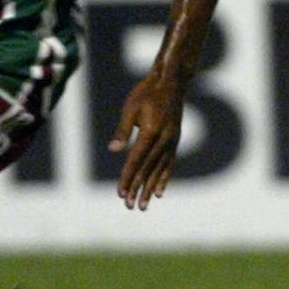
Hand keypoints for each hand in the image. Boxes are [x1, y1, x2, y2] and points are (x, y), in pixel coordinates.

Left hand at [110, 71, 183, 210]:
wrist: (171, 83)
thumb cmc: (146, 92)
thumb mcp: (131, 108)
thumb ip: (123, 129)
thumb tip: (114, 149)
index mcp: (151, 130)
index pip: (137, 159)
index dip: (128, 177)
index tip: (121, 193)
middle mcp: (164, 139)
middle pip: (148, 168)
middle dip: (138, 188)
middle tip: (129, 206)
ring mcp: (172, 141)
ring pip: (159, 169)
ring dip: (150, 189)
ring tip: (144, 206)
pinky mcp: (174, 141)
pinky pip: (169, 164)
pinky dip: (164, 179)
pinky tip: (160, 193)